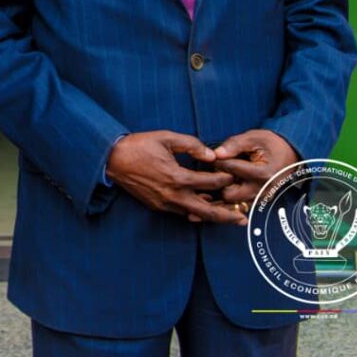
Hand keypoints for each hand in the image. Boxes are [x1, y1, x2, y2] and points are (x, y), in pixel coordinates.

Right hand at [105, 131, 245, 225]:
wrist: (113, 159)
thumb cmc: (139, 145)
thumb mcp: (166, 138)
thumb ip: (192, 145)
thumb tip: (211, 154)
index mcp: (177, 177)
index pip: (210, 183)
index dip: (225, 178)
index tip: (233, 174)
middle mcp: (173, 195)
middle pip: (207, 211)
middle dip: (227, 216)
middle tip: (243, 218)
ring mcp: (165, 203)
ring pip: (195, 215)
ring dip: (212, 215)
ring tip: (229, 217)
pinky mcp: (158, 206)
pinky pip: (181, 212)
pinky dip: (195, 212)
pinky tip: (203, 208)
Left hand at [215, 129, 298, 205]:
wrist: (291, 154)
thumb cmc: (271, 144)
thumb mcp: (254, 138)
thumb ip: (234, 144)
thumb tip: (216, 153)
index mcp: (262, 173)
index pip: (231, 169)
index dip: (217, 161)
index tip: (212, 155)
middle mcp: (262, 190)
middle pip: (228, 194)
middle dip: (220, 181)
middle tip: (218, 168)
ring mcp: (261, 198)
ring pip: (233, 202)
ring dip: (225, 190)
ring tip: (222, 175)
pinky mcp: (258, 201)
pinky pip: (239, 204)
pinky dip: (231, 195)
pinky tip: (227, 183)